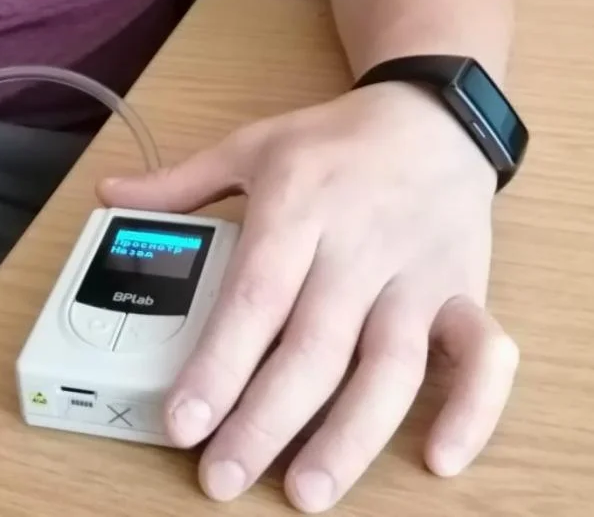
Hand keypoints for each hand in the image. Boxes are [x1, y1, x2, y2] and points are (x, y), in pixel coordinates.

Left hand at [99, 83, 518, 512]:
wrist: (435, 114)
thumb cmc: (335, 142)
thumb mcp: (254, 145)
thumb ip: (182, 182)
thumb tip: (109, 195)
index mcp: (300, 205)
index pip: (256, 295)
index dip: (219, 364)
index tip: (183, 422)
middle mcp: (360, 245)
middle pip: (315, 346)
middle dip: (267, 421)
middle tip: (223, 478)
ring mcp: (419, 274)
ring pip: (391, 365)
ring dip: (352, 435)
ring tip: (307, 490)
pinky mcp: (466, 291)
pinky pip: (484, 354)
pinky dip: (473, 407)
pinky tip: (440, 458)